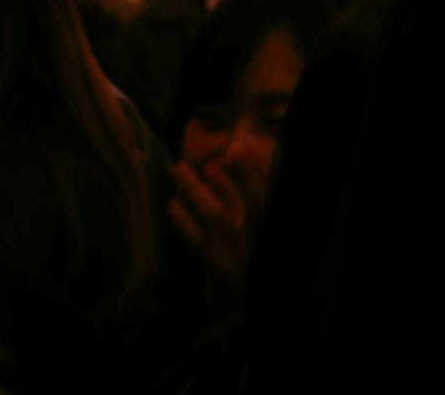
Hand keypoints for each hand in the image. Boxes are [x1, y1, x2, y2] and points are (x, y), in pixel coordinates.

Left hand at [164, 148, 263, 286]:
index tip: (243, 145)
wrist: (240, 303)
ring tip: (181, 169)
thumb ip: (251, 180)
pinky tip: (172, 206)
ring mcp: (239, 254)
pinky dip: (184, 222)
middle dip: (239, 174)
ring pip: (220, 216)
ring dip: (199, 190)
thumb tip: (248, 142)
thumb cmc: (245, 249)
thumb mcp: (254, 216)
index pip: (272, 190)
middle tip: (220, 151)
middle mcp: (261, 238)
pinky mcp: (218, 268)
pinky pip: (199, 241)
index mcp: (272, 222)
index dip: (259, 166)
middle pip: (255, 201)